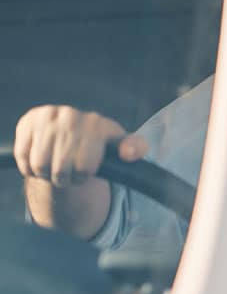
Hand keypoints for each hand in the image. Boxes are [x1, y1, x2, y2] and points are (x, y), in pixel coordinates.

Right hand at [13, 105, 147, 186]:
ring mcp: (48, 116)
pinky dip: (29, 167)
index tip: (88, 171)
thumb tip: (128, 153)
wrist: (67, 135)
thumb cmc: (98, 146)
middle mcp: (72, 115)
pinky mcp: (28, 121)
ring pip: (41, 166)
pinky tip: (40, 160)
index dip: (84, 175)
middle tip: (69, 172)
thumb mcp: (120, 146)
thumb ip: (134, 149)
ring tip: (56, 167)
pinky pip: (24, 157)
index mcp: (97, 123)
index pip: (85, 167)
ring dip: (47, 175)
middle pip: (61, 170)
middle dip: (65, 178)